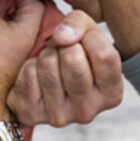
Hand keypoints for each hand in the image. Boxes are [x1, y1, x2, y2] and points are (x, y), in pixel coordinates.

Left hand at [8, 10, 122, 126]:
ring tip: (52, 62)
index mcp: (111, 94)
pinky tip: (38, 75)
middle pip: (73, 60)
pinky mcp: (32, 115)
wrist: (50, 77)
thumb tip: (61, 37)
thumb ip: (79, 23)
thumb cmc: (78, 52)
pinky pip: (28, 74)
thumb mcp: (87, 31)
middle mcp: (88, 111)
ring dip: (46, 53)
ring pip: (47, 64)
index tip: (85, 42)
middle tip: (64, 51)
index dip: (90, 38)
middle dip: (65, 45)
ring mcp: (59, 117)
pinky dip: (30, 65)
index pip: (103, 55)